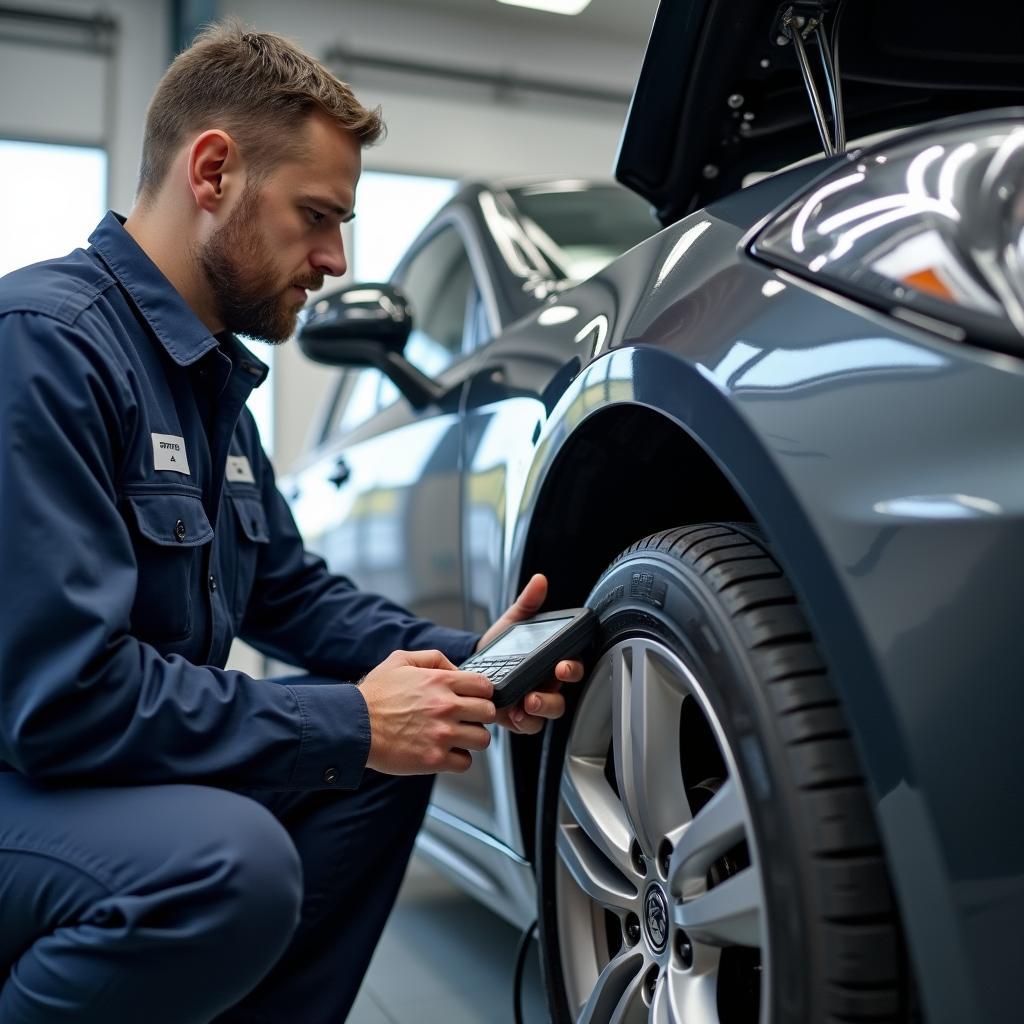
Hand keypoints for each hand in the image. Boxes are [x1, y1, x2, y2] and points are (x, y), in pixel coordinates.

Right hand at [357, 649, 494, 774]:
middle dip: (480, 715)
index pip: (485, 686)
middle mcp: (445, 706)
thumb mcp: (400, 661)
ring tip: (456, 737)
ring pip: (482, 739)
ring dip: (472, 739)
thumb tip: (455, 668)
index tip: (474, 699)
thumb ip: (432, 658)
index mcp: (440, 681)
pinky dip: (458, 759)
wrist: (353, 726)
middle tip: (466, 719)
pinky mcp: (434, 759)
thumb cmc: (375, 695)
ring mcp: (441, 734)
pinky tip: (445, 752)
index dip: (481, 693)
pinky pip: (465, 762)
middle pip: (489, 712)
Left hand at [478, 574, 585, 734]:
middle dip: (556, 694)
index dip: (572, 667)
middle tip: (541, 691)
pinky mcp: (518, 716)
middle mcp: (547, 685)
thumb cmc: (499, 646)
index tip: (562, 665)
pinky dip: (524, 721)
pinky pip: (529, 725)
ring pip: (549, 712)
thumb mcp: (513, 622)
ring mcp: (534, 703)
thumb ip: (527, 604)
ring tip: (527, 703)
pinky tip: (514, 714)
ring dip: (541, 709)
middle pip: (564, 696)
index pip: (572, 666)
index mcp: (551, 662)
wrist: (473, 665)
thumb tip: (538, 582)